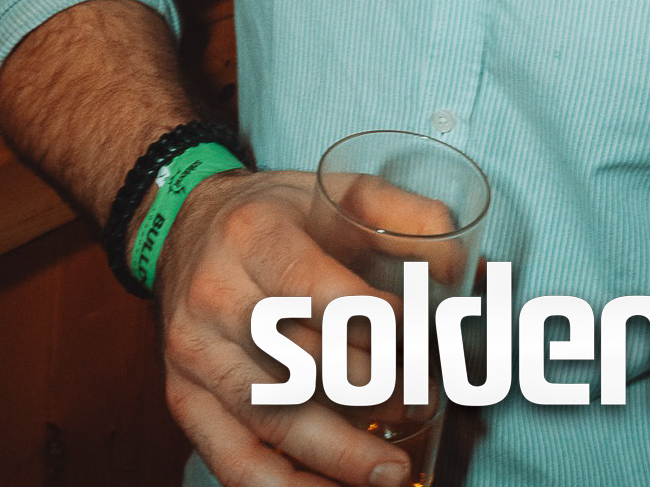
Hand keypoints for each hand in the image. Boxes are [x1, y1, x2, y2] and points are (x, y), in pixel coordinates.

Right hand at [153, 168, 416, 486]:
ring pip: (269, 419)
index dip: (368, 320)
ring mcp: (195, 353)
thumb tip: (465, 265)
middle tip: (425, 400)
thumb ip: (405, 216)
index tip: (417, 338)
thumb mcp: (339, 190)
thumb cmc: (278, 213)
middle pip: (295, 360)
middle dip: (369, 391)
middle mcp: (215, 295)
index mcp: (253, 235)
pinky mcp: (184, 398)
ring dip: (337, 455)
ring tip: (394, 470)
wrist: (184, 226)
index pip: (312, 289)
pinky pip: (232, 460)